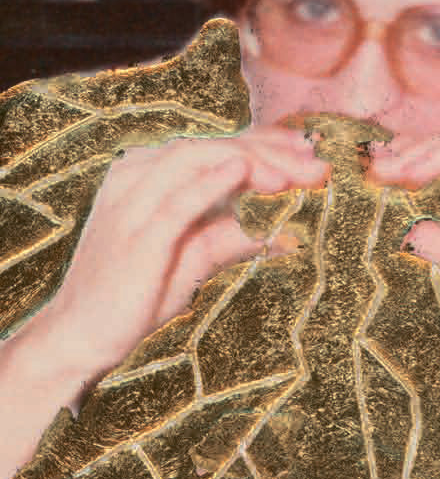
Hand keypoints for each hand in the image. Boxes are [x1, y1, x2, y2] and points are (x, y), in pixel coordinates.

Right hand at [42, 129, 328, 381]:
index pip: (216, 145)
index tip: (311, 154)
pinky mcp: (136, 232)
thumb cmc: (141, 291)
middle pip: (212, 147)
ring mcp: (132, 200)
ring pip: (198, 160)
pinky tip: (243, 171)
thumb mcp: (198, 255)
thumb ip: (239, 235)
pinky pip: (177, 199)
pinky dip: (211, 182)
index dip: (267, 146)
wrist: (84, 333)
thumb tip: (291, 234)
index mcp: (149, 172)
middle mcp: (137, 175)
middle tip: (317, 166)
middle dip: (270, 153)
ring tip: (294, 174)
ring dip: (252, 161)